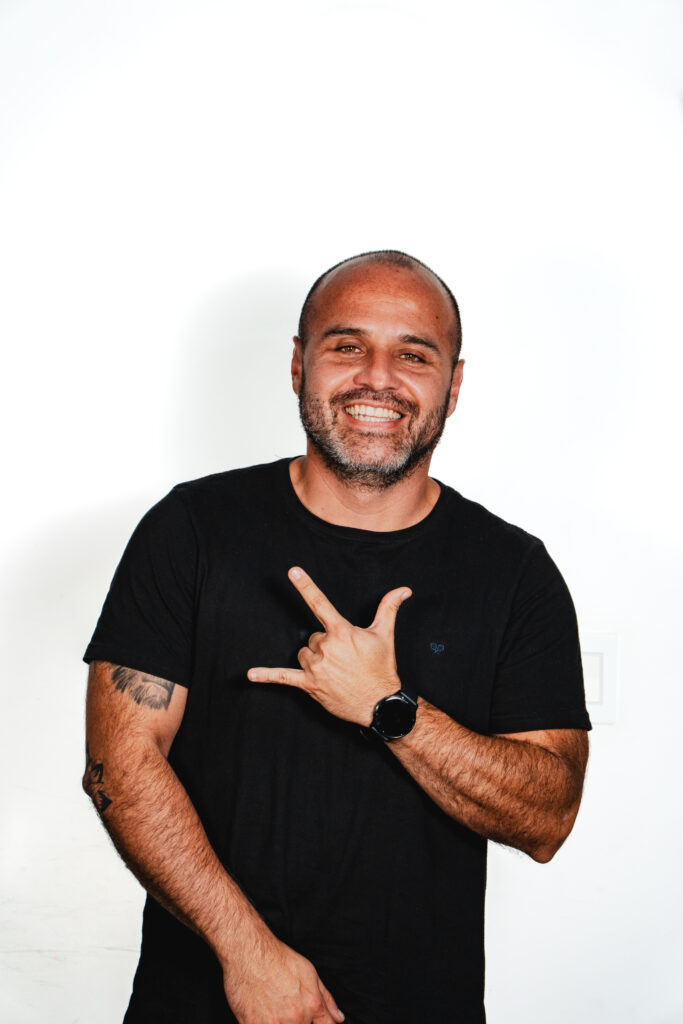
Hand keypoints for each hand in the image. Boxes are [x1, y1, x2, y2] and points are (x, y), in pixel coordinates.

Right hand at [222, 925, 344, 1023]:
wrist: (248, 953)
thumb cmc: (277, 959)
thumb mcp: (309, 973)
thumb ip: (326, 999)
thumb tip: (338, 1018)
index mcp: (313, 1005)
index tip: (312, 1020)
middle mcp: (297, 1019)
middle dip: (300, 1022)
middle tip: (288, 1009)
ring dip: (282, 1022)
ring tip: (275, 1010)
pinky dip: (264, 1023)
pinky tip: (263, 1014)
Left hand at [248, 567, 411, 725]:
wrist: (380, 704)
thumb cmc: (381, 668)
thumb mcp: (385, 635)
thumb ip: (389, 608)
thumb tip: (404, 589)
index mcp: (342, 632)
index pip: (321, 603)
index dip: (306, 586)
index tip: (293, 571)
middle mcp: (327, 648)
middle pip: (313, 636)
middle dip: (326, 644)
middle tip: (344, 658)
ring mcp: (316, 667)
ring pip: (304, 653)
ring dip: (314, 659)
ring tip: (335, 670)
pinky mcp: (310, 685)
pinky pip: (284, 677)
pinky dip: (266, 676)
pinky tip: (250, 675)